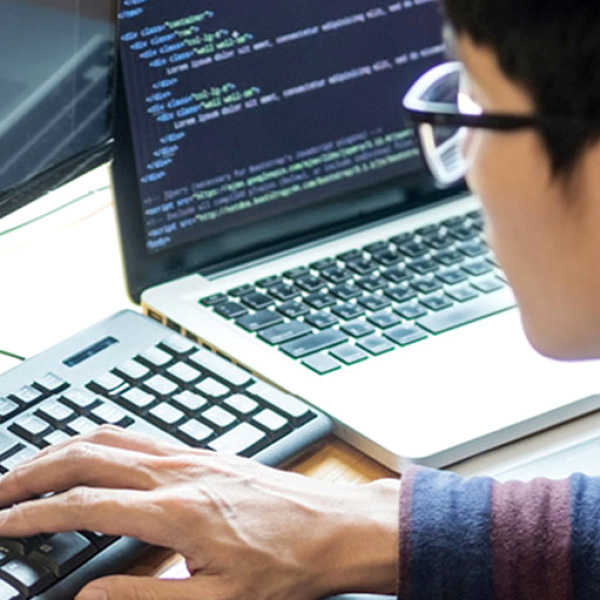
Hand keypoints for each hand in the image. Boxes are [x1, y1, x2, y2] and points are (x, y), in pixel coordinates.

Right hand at [0, 426, 399, 599]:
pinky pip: (140, 437)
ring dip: (65, 448)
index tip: (1, 524)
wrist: (336, 527)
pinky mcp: (205, 454)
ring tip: (32, 469)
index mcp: (177, 510)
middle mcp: (180, 471)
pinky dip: (102, 442)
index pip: (84, 505)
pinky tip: (95, 456)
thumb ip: (145, 598)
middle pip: (88, 454)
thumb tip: (88, 596)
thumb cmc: (287, 567)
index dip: (33, 515)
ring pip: (113, 436)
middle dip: (33, 470)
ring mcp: (193, 456)